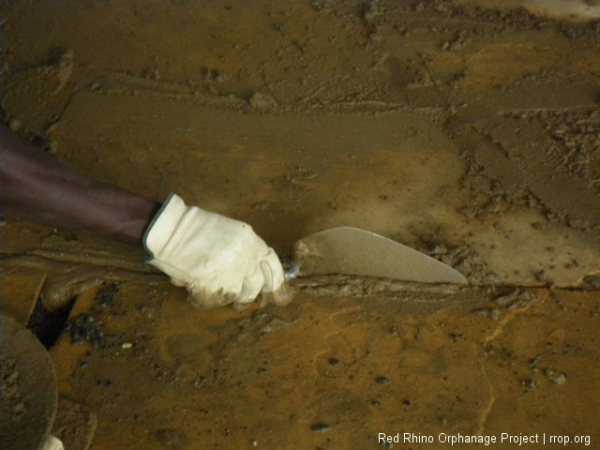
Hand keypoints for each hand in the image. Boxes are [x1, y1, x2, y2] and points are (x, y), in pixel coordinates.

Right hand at [143, 193, 290, 307]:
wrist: (169, 229)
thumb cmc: (194, 228)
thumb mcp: (228, 231)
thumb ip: (243, 250)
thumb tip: (252, 275)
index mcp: (250, 240)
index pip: (272, 264)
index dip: (276, 281)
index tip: (276, 294)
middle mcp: (244, 257)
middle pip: (256, 285)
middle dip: (248, 296)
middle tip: (241, 302)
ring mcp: (229, 272)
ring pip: (235, 295)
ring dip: (222, 296)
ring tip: (209, 289)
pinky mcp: (212, 285)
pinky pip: (212, 301)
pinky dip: (201, 300)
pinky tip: (193, 292)